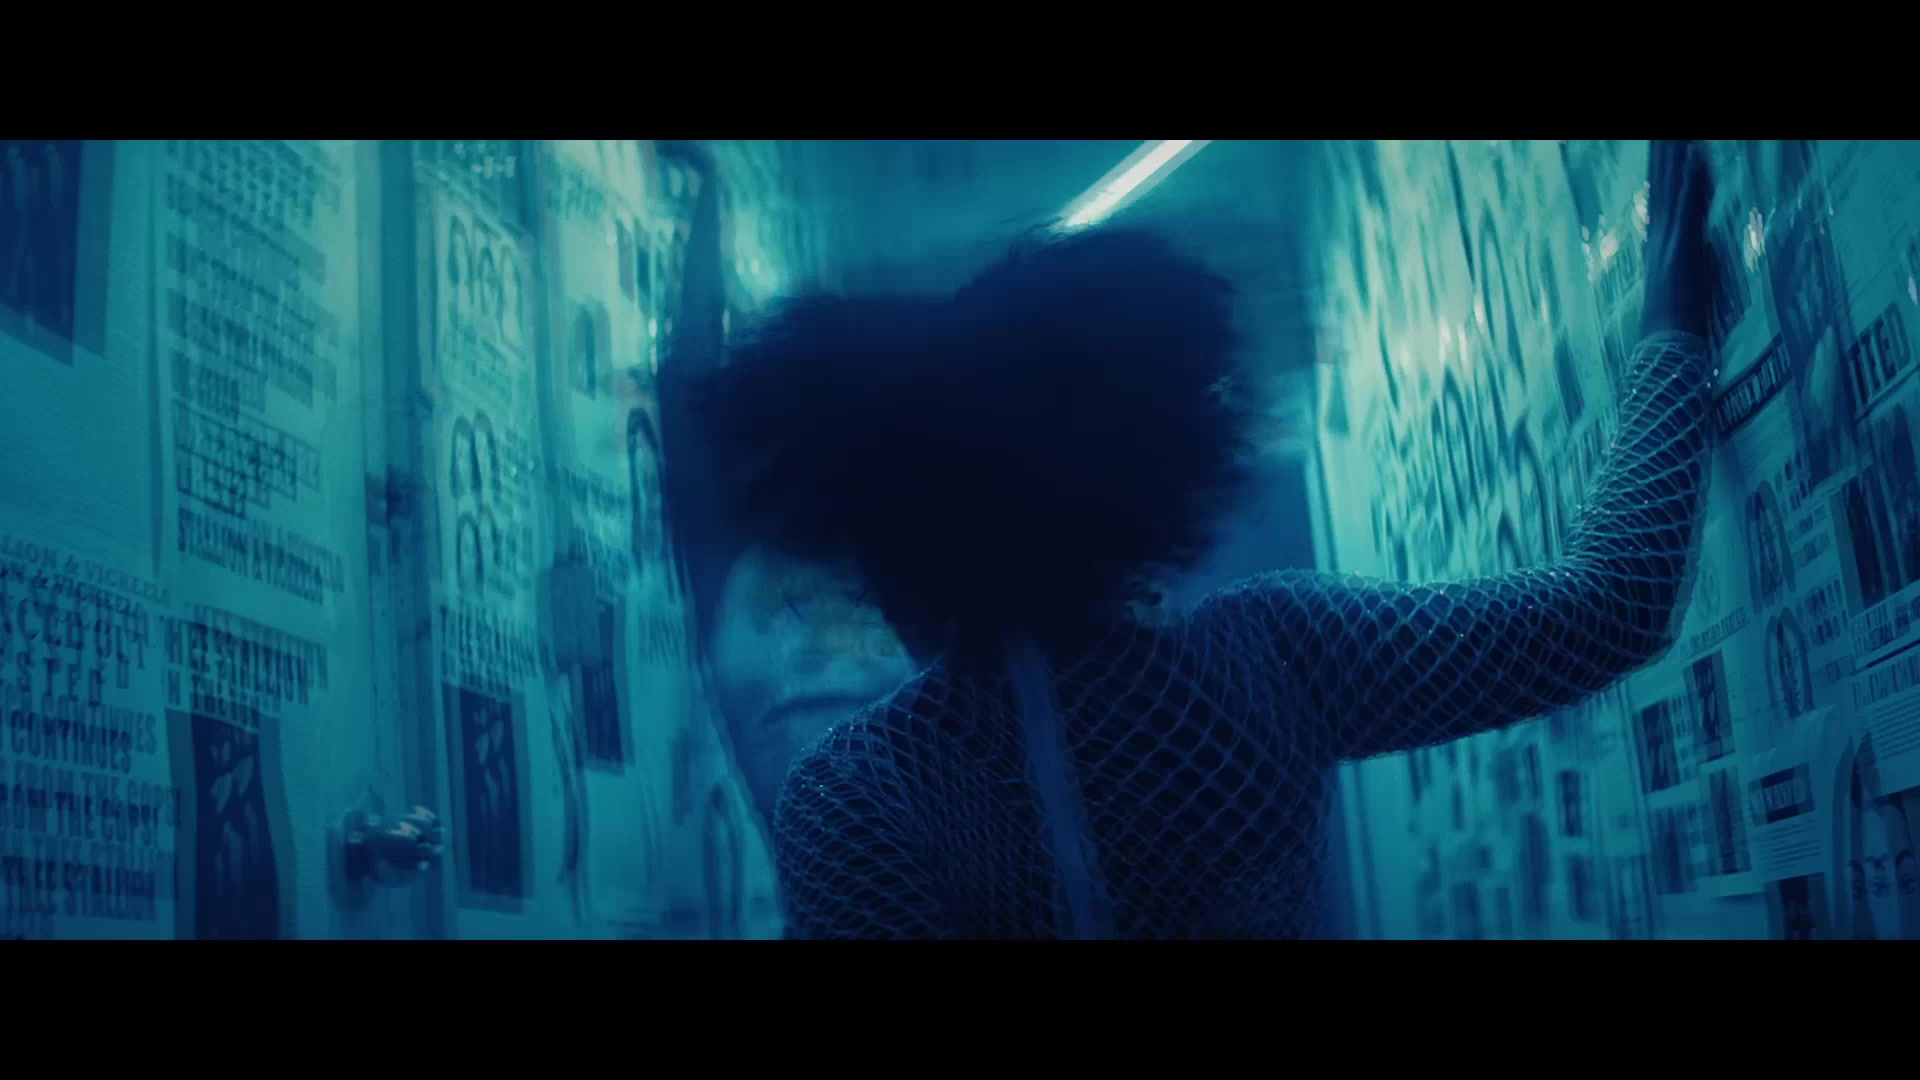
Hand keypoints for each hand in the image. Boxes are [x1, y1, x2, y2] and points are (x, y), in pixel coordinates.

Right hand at [1641, 140, 1716, 340]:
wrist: (1666, 344)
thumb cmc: (1678, 322)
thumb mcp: (1690, 280)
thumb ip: (1695, 255)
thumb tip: (1705, 238)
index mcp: (1661, 242)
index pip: (1664, 196)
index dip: (1665, 169)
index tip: (1669, 145)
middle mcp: (1661, 236)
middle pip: (1663, 185)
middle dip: (1665, 156)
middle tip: (1665, 133)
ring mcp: (1669, 240)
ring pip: (1673, 190)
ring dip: (1675, 160)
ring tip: (1679, 136)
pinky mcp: (1681, 247)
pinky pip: (1687, 208)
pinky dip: (1690, 183)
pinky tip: (1694, 160)